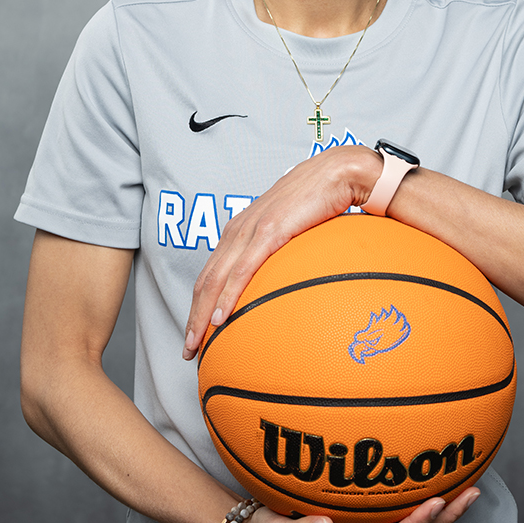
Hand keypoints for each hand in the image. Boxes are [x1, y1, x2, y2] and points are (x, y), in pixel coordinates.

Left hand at [183, 146, 380, 359]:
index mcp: (240, 230)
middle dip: (192, 317)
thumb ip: (281, 250)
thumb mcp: (292, 229)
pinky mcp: (270, 232)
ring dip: (202, 315)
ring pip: (216, 279)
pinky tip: (220, 318)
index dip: (198, 304)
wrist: (336, 173)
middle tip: (187, 349)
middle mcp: (238, 230)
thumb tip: (286, 279)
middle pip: (205, 280)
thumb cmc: (319, 200)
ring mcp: (251, 231)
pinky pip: (242, 270)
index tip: (196, 332)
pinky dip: (227, 296)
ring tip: (196, 342)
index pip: (211, 273)